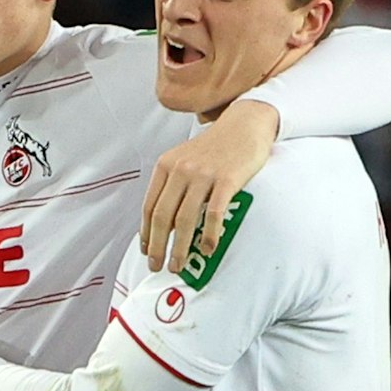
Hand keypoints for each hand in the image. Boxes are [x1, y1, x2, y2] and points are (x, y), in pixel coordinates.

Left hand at [141, 98, 275, 271]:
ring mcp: (204, 174)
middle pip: (163, 217)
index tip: (146, 251)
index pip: (149, 206)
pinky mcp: (227, 180)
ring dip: (180, 247)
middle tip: (157, 266)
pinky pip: (214, 214)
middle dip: (158, 246)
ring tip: (179, 264)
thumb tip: (164, 223)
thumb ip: (172, 184)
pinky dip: (210, 235)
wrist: (244, 124)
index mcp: (166, 166)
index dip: (146, 233)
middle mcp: (181, 169)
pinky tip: (208, 249)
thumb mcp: (184, 159)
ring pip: (186, 219)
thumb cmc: (214, 148)